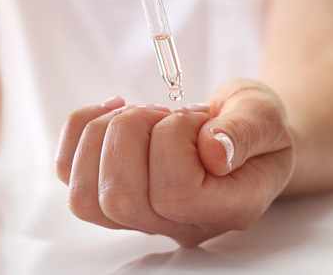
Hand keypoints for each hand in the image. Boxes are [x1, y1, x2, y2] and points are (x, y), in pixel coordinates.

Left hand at [55, 79, 294, 246]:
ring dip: (104, 133)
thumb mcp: (264, 116)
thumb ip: (246, 132)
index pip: (175, 193)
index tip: (198, 117)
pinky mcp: (110, 192)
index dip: (175, 140)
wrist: (242, 131)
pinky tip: (113, 108)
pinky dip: (80, 128)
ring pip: (85, 196)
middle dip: (132, 131)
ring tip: (142, 114)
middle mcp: (177, 224)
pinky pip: (68, 172)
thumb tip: (214, 152)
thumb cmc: (253, 124)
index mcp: (225, 209)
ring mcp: (140, 215)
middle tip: (164, 112)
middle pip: (119, 197)